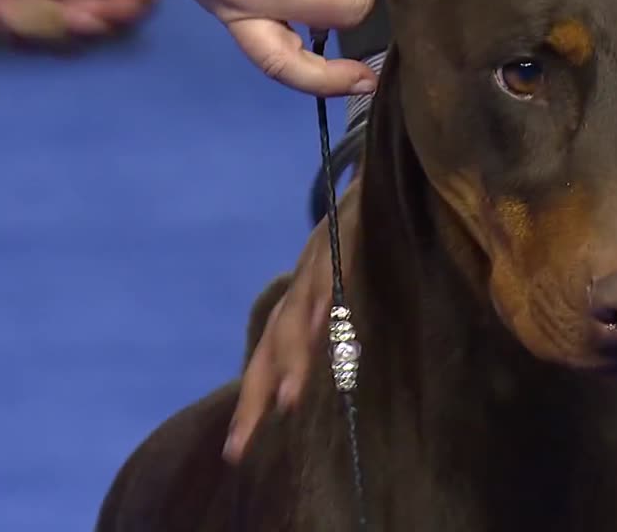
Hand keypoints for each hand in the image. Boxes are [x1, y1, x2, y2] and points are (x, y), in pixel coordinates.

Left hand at [224, 180, 362, 461]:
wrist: (382, 163)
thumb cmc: (369, 232)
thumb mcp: (350, 280)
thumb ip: (341, 320)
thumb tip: (342, 364)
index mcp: (300, 299)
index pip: (267, 356)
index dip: (250, 402)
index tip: (234, 453)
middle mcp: (303, 281)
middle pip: (271, 342)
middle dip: (256, 395)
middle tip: (241, 445)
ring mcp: (322, 256)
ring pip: (300, 312)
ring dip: (293, 357)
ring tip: (287, 401)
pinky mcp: (347, 231)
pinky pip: (334, 266)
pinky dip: (327, 293)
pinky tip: (323, 321)